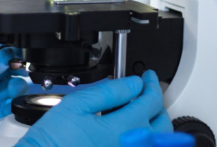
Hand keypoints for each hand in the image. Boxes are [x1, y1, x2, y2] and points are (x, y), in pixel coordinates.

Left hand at [0, 42, 27, 146]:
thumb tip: (3, 57)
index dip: (9, 49)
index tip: (15, 53)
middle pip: (11, 65)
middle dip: (19, 64)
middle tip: (18, 68)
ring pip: (16, 83)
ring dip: (19, 83)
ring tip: (12, 87)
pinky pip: (14, 104)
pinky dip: (19, 101)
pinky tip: (14, 100)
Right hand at [16, 70, 172, 146]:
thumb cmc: (54, 140)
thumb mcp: (77, 105)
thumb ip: (108, 92)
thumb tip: (132, 83)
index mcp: (122, 130)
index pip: (149, 101)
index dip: (150, 84)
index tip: (146, 76)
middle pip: (163, 123)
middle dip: (157, 102)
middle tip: (147, 90)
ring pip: (159, 141)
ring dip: (156, 121)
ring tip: (142, 109)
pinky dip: (146, 137)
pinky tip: (133, 129)